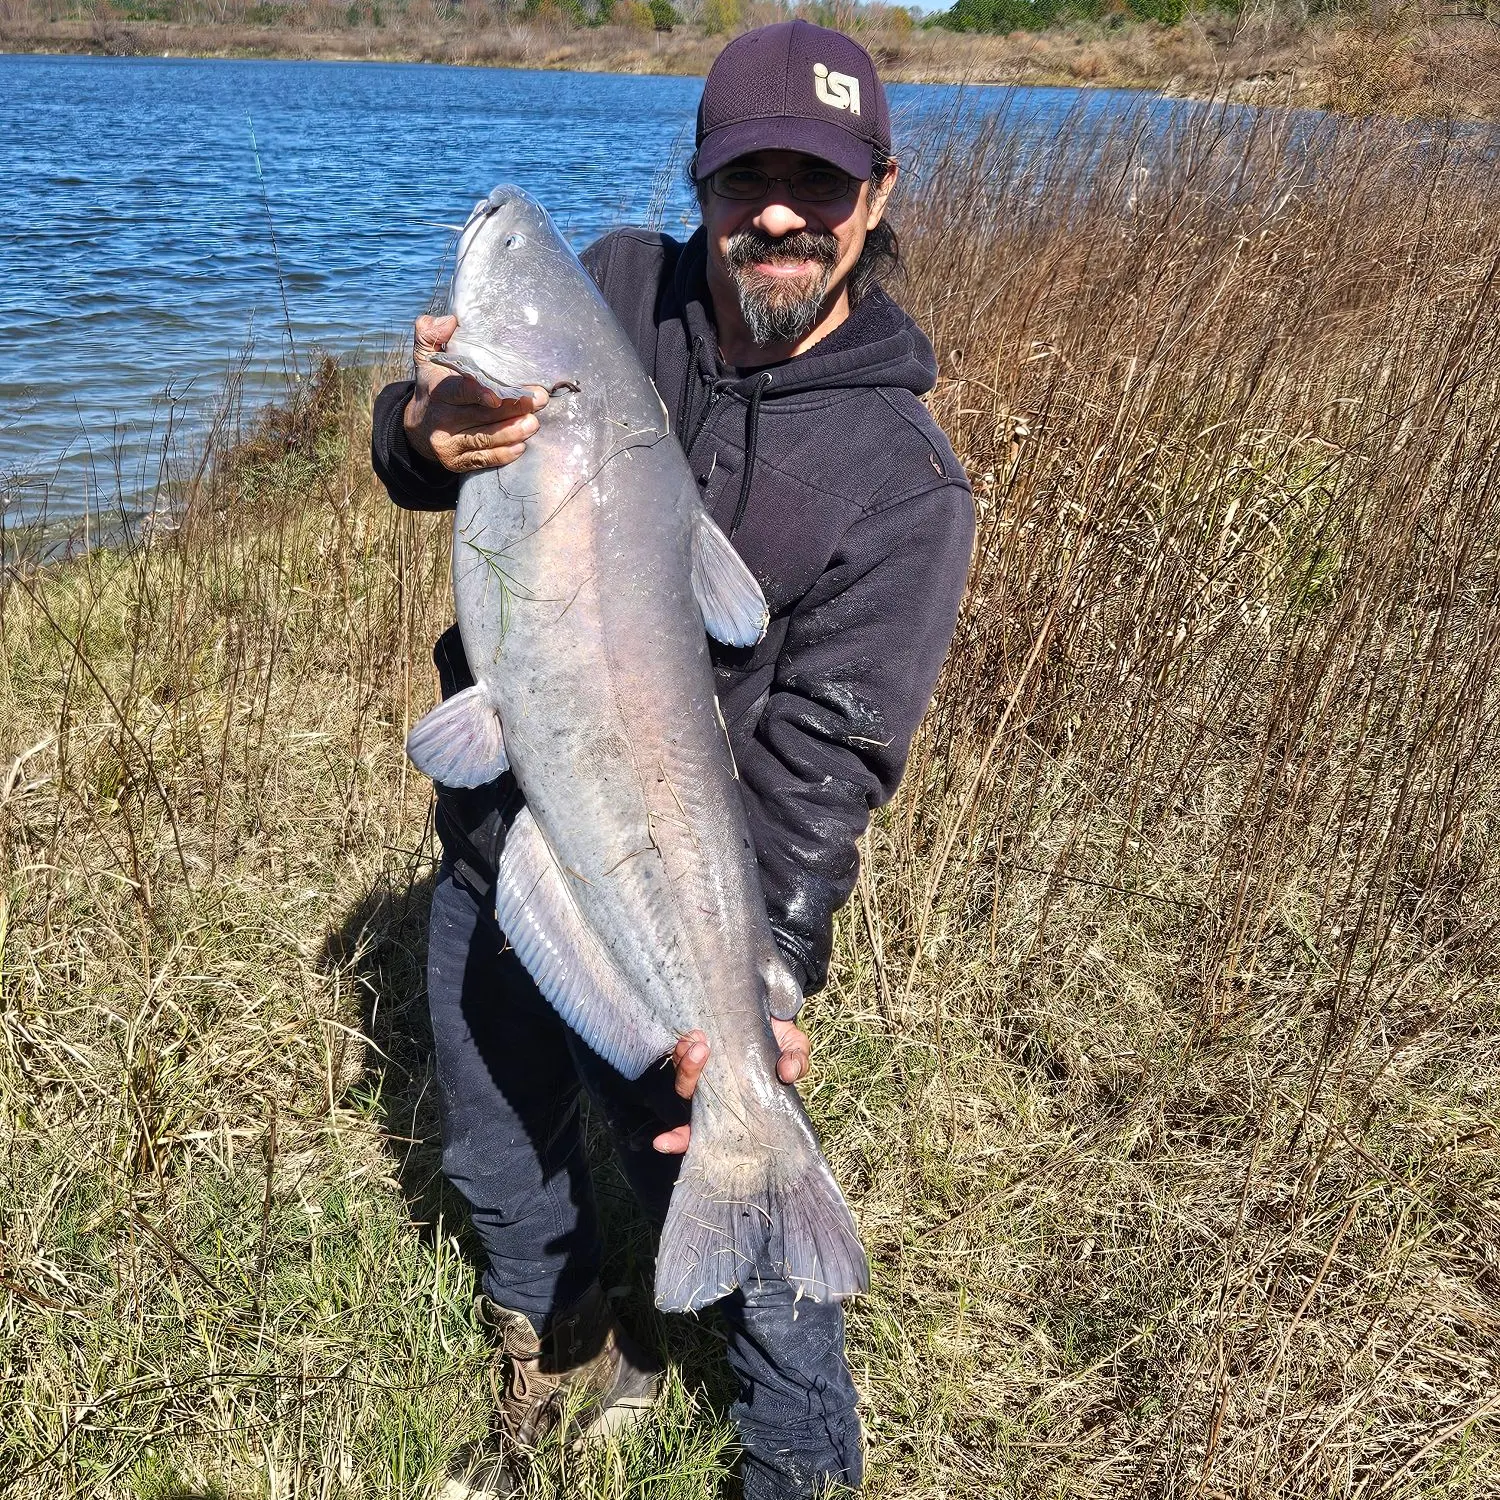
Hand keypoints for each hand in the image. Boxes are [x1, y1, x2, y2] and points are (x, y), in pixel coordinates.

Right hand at [403, 313, 547, 473]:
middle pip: (481, 416)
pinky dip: (503, 454)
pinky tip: (521, 446)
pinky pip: (483, 460)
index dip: (478, 393)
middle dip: (512, 408)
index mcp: (437, 392)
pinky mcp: (457, 464)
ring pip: (485, 440)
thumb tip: (450, 320)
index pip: (459, 391)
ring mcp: (448, 445)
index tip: (499, 394)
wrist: (417, 428)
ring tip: (534, 423)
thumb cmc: (433, 386)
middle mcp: (441, 421)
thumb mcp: (426, 357)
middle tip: (538, 400)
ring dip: (512, 432)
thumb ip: (431, 334)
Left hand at [651, 1019, 810, 1155]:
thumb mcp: (795, 1051)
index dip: (680, 1139)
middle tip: (701, 1053)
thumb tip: (788, 1073)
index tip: (662, 1143)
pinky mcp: (698, 1044)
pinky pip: (683, 1048)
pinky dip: (686, 1044)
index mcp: (733, 1104)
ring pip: (682, 1070)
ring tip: (701, 1040)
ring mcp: (703, 1066)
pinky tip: (696, 1034)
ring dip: (686, 1058)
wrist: (773, 1011)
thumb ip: (796, 1063)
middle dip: (687, 1076)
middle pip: (686, 1093)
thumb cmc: (783, 1043)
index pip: (701, 1130)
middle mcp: (712, 1088)